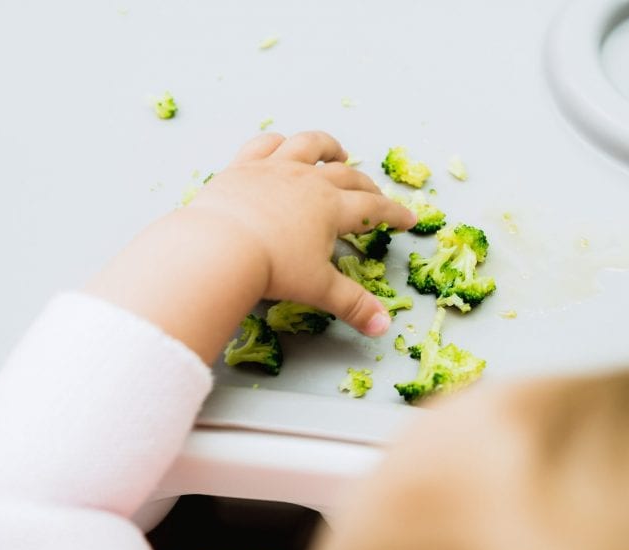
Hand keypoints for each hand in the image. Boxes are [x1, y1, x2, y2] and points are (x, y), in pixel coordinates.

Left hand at [191, 131, 416, 332]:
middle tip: (375, 196)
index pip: (373, 207)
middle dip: (366, 186)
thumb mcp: (318, 288)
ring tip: (337, 153)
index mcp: (331, 207)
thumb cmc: (273, 268)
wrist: (220, 247)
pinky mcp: (242, 166)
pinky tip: (283, 147)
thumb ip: (353, 305)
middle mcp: (307, 180)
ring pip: (308, 145)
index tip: (408, 218)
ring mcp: (274, 168)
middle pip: (346, 176)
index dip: (394, 213)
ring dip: (327, 147)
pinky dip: (278, 142)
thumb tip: (383, 327)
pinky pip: (265, 144)